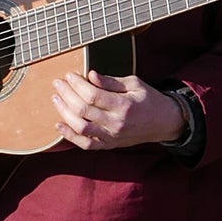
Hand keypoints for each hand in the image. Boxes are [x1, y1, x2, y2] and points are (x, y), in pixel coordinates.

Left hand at [51, 70, 187, 150]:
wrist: (164, 122)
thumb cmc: (149, 100)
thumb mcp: (135, 84)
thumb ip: (111, 82)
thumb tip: (90, 75)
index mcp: (124, 105)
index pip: (93, 95)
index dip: (77, 84)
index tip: (69, 75)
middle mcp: (116, 123)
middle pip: (83, 110)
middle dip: (67, 94)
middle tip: (58, 83)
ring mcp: (112, 137)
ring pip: (81, 127)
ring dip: (64, 112)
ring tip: (56, 99)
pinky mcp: (109, 145)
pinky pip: (85, 144)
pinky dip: (70, 136)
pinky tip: (59, 124)